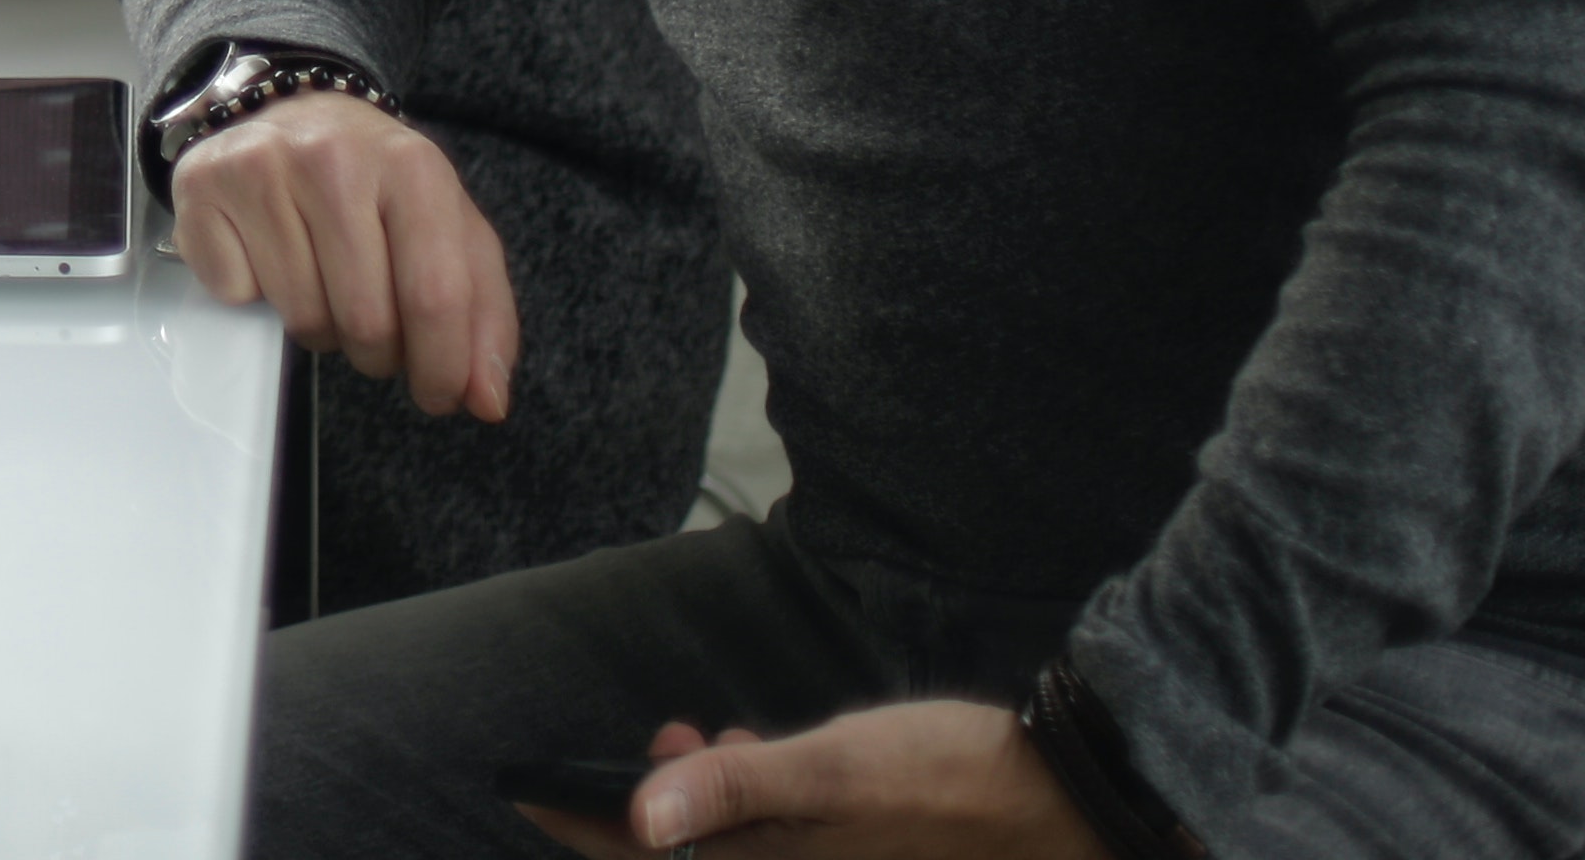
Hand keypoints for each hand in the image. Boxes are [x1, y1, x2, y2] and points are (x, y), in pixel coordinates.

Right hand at [166, 92, 521, 420]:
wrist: (290, 110)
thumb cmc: (376, 183)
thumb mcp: (450, 227)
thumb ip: (482, 312)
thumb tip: (487, 400)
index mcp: (410, 165)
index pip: (435, 295)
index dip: (443, 366)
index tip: (439, 395)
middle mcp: (331, 158)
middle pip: (366, 321)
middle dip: (377, 353)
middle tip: (375, 333)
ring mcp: (259, 170)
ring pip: (302, 318)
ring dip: (320, 329)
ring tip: (324, 288)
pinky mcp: (202, 188)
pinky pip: (237, 296)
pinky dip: (256, 297)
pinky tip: (269, 259)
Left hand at [511, 703, 1098, 854]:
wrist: (1059, 799)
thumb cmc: (947, 778)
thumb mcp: (832, 771)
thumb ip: (736, 790)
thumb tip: (644, 820)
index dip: (580, 822)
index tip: (525, 784)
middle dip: (637, 808)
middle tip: (648, 740)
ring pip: (725, 847)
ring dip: (692, 797)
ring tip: (696, 737)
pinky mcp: (852, 849)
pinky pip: (770, 837)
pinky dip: (743, 800)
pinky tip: (754, 752)